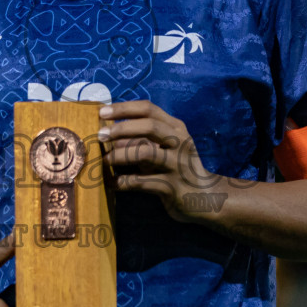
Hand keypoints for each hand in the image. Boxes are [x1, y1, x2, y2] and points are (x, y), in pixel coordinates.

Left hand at [99, 100, 222, 223]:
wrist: (207, 197)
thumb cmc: (178, 169)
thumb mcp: (165, 149)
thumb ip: (143, 139)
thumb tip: (110, 133)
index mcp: (176, 128)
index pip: (149, 109)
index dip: (124, 108)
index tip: (102, 112)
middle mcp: (179, 142)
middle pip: (149, 126)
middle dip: (121, 128)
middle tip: (100, 135)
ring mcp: (177, 165)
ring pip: (145, 153)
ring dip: (119, 155)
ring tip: (104, 160)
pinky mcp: (172, 187)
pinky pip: (141, 182)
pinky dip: (122, 182)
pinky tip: (111, 182)